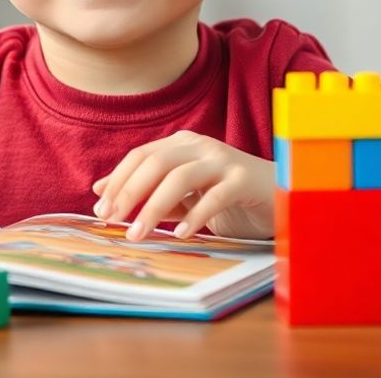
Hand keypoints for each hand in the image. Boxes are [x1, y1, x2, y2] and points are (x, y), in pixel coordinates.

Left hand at [91, 131, 274, 241]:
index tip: (100, 210)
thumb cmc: (227, 198)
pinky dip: (194, 216)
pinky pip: (214, 196)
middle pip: (155, 163)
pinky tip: (180, 235)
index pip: (140, 156)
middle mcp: (200, 146)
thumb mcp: (184, 197)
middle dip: (129, 192)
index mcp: (182, 144)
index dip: (118, 181)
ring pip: (180, 177)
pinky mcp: (243, 180)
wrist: (279, 198)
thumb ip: (150, 193)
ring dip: (154, 207)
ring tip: (138, 233)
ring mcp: (223, 160)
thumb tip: (101, 193)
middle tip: (113, 221)